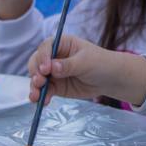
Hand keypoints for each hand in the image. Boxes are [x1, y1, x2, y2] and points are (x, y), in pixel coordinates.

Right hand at [28, 34, 145, 106]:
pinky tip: (43, 101)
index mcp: (62, 44)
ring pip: (38, 78)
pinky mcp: (56, 86)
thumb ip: (68, 65)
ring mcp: (53, 72)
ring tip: (36, 96)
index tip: (45, 69)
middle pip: (37, 62)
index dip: (42, 57)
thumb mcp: (86, 62)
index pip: (46, 47)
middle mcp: (54, 57)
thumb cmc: (100, 63)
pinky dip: (41, 96)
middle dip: (35, 73)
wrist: (110, 79)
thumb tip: (52, 67)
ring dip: (35, 87)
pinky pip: (44, 90)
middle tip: (40, 82)